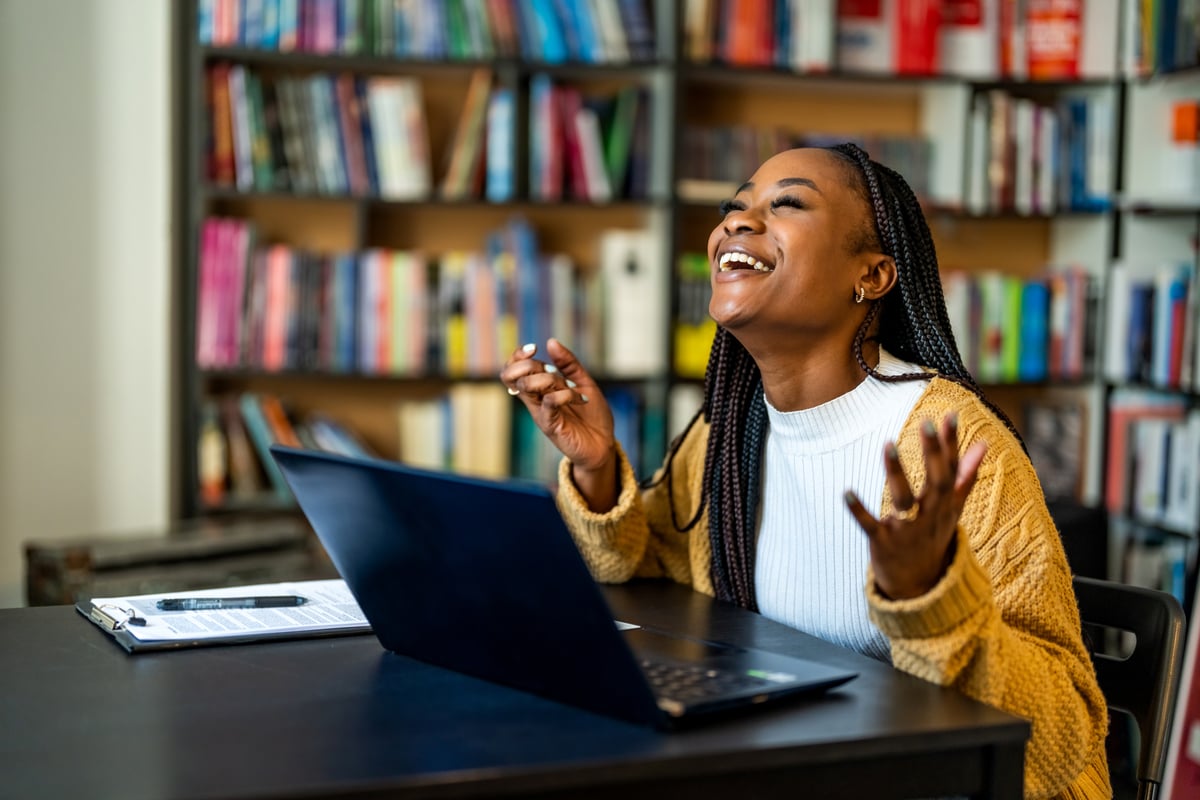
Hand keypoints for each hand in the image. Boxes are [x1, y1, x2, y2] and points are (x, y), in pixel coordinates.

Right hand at [499, 339, 616, 509]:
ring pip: (526, 387)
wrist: (603, 444)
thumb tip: (551, 342)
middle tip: (550, 370)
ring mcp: (542, 413)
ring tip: (569, 387)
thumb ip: (568, 363)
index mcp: (540, 388)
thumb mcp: (583, 382)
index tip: (533, 348)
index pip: (513, 369)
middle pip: (511, 376)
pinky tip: (575, 397)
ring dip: (547, 378)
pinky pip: (548, 404)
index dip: (517, 356)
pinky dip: (562, 394)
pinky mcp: (551, 426)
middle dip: (528, 365)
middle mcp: (536, 399)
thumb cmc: (591, 415)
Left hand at [844, 414, 987, 600]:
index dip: (951, 443)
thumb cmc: (933, 536)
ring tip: (888, 444)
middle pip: (935, 482)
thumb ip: (965, 475)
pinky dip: (858, 511)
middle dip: (932, 453)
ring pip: (903, 500)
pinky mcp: (883, 542)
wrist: (918, 584)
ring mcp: (906, 529)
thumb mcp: (952, 507)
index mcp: (945, 504)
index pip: (951, 469)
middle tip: (925, 422)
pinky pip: (870, 525)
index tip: (949, 414)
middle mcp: (929, 515)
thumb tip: (984, 444)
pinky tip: (845, 492)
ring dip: (896, 474)